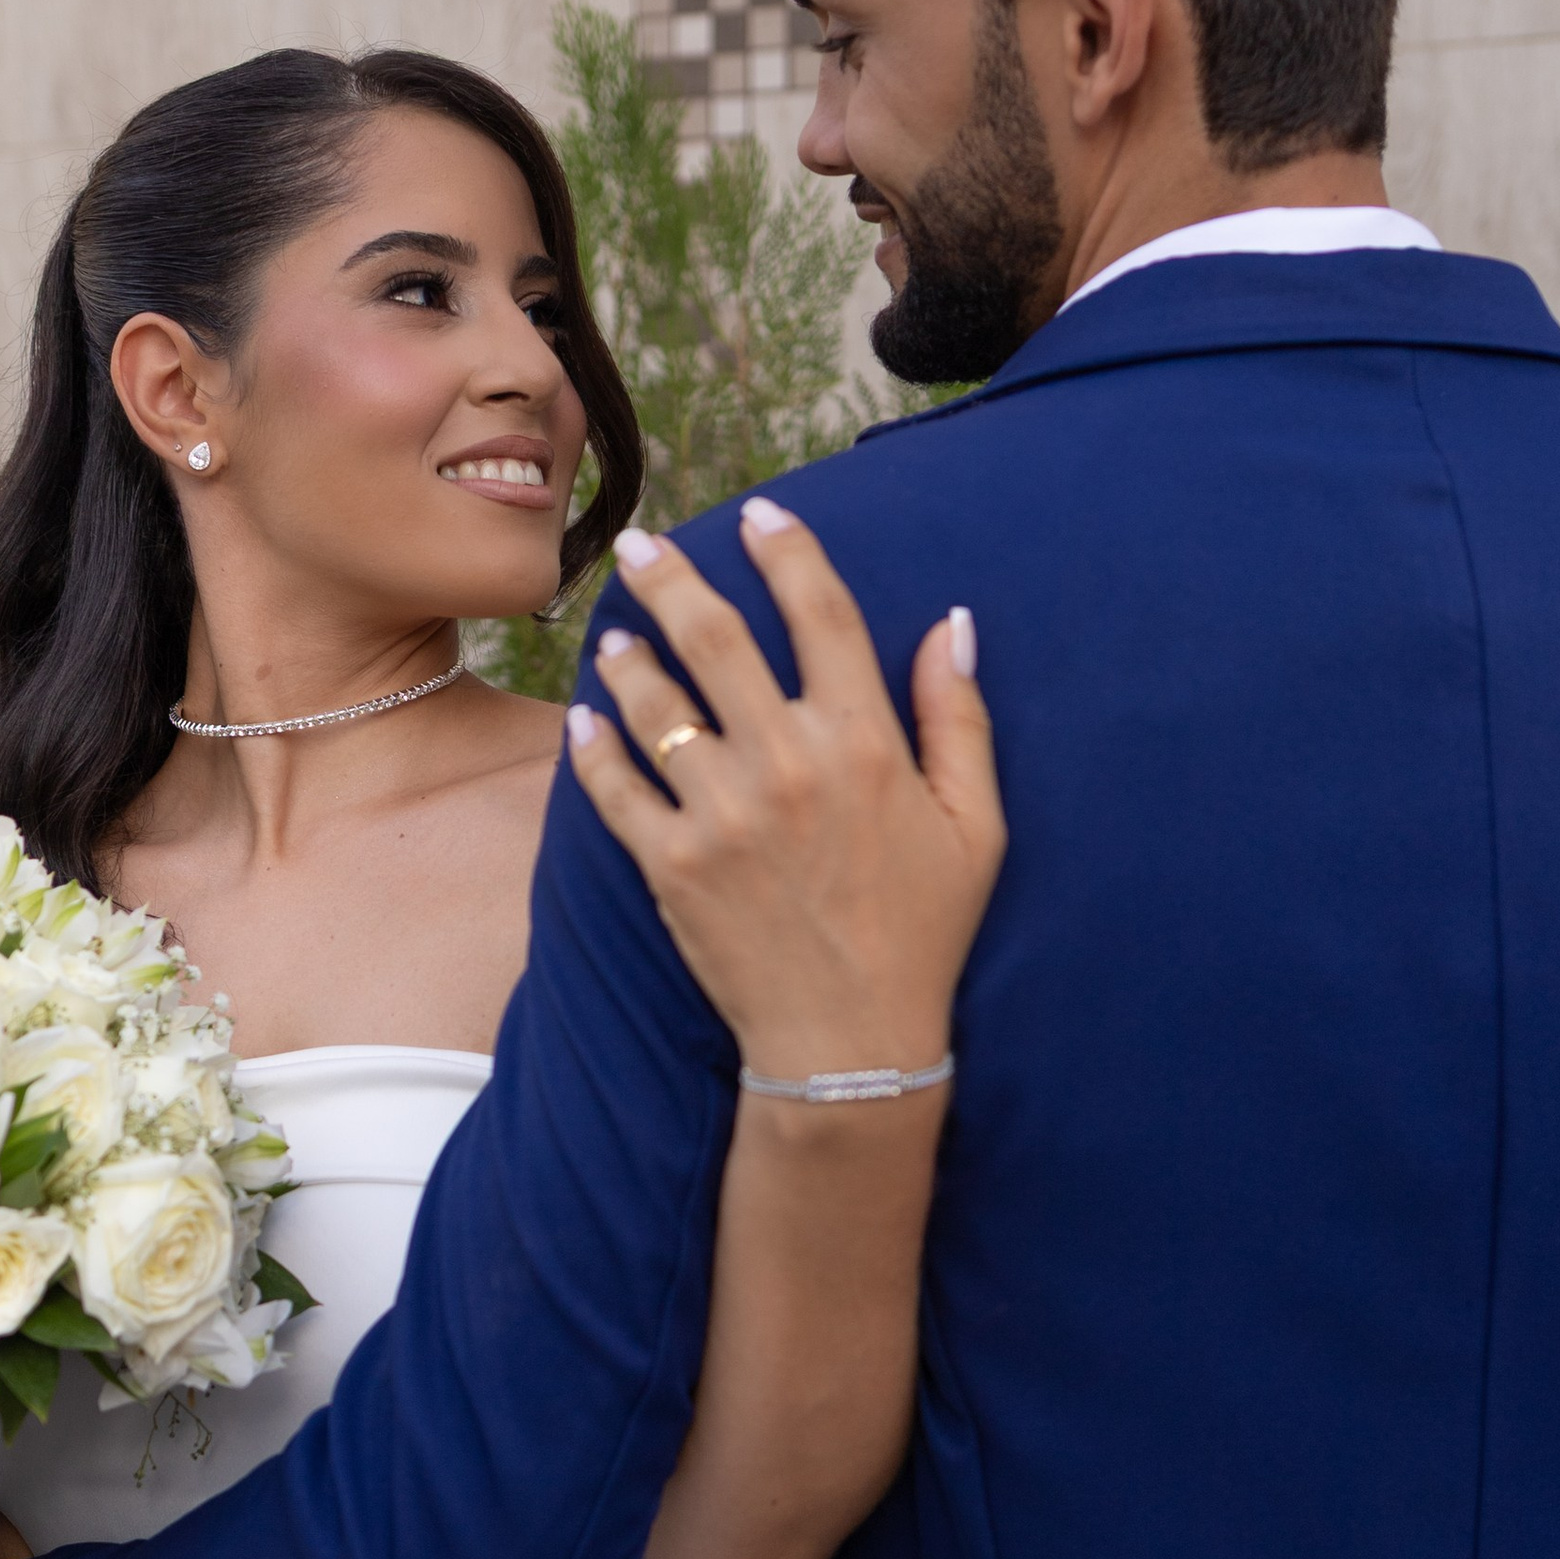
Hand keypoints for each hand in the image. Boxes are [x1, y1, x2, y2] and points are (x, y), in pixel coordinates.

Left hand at [565, 502, 1004, 1079]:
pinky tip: (584, 721)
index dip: (789, 551)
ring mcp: (720, 813)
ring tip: (615, 639)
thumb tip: (953, 624)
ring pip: (654, 704)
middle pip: (716, 636)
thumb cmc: (924, 933)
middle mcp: (786, 762)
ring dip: (627, 659)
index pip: (821, 613)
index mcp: (864, 743)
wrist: (851, 1044)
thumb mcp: (975, 827)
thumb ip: (960, 718)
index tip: (761, 513)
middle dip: (673, 577)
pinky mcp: (671, 864)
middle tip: (644, 545)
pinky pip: (614, 788)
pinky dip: (592, 748)